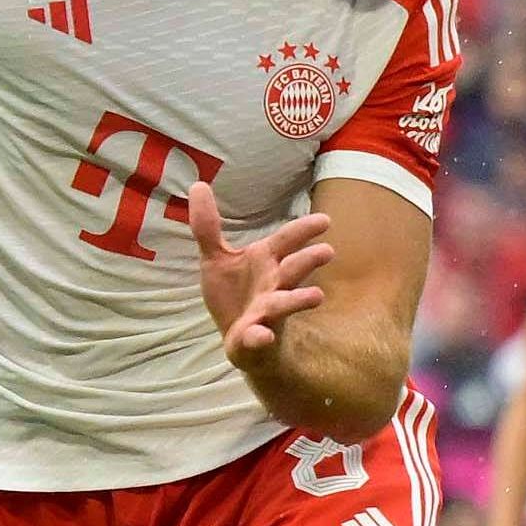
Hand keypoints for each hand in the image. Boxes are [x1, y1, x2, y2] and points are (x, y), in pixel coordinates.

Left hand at [189, 183, 335, 366]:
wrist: (239, 340)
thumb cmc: (235, 296)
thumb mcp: (216, 258)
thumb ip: (207, 226)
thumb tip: (197, 184)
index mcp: (266, 262)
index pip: (287, 241)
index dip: (304, 230)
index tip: (326, 220)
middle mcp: (273, 285)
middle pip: (293, 270)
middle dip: (309, 261)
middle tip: (328, 251)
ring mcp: (267, 312)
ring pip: (285, 304)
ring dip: (299, 300)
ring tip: (317, 296)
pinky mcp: (255, 337)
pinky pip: (260, 337)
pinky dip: (261, 337)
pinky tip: (264, 335)